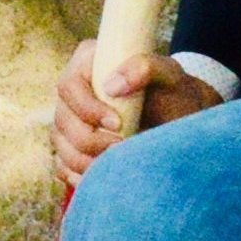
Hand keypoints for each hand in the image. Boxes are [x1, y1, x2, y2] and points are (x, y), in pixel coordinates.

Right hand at [53, 39, 225, 185]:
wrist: (179, 119)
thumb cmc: (173, 92)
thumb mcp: (168, 73)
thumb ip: (145, 67)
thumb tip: (112, 86)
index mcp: (88, 64)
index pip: (69, 86)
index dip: (87, 108)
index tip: (117, 124)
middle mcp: (73, 92)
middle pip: (61, 119)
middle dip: (89, 140)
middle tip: (121, 147)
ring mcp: (70, 120)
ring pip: (61, 145)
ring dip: (85, 160)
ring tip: (116, 164)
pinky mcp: (72, 146)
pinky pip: (63, 166)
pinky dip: (79, 175)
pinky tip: (102, 177)